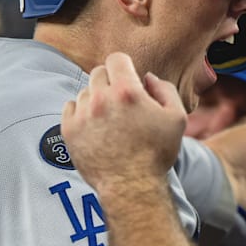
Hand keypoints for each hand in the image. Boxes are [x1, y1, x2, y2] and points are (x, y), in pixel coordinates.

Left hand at [60, 52, 186, 193]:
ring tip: (109, 119)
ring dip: (97, 98)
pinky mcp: (68, 130)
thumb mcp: (177, 118)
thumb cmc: (156, 153)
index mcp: (127, 92)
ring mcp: (82, 115)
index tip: (128, 77)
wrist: (130, 186)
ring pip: (85, 91)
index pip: (116, 58)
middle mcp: (101, 99)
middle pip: (99, 73)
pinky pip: (70, 107)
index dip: (124, 66)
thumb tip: (147, 77)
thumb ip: (165, 89)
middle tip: (121, 101)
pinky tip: (95, 125)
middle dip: (111, 82)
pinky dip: (81, 112)